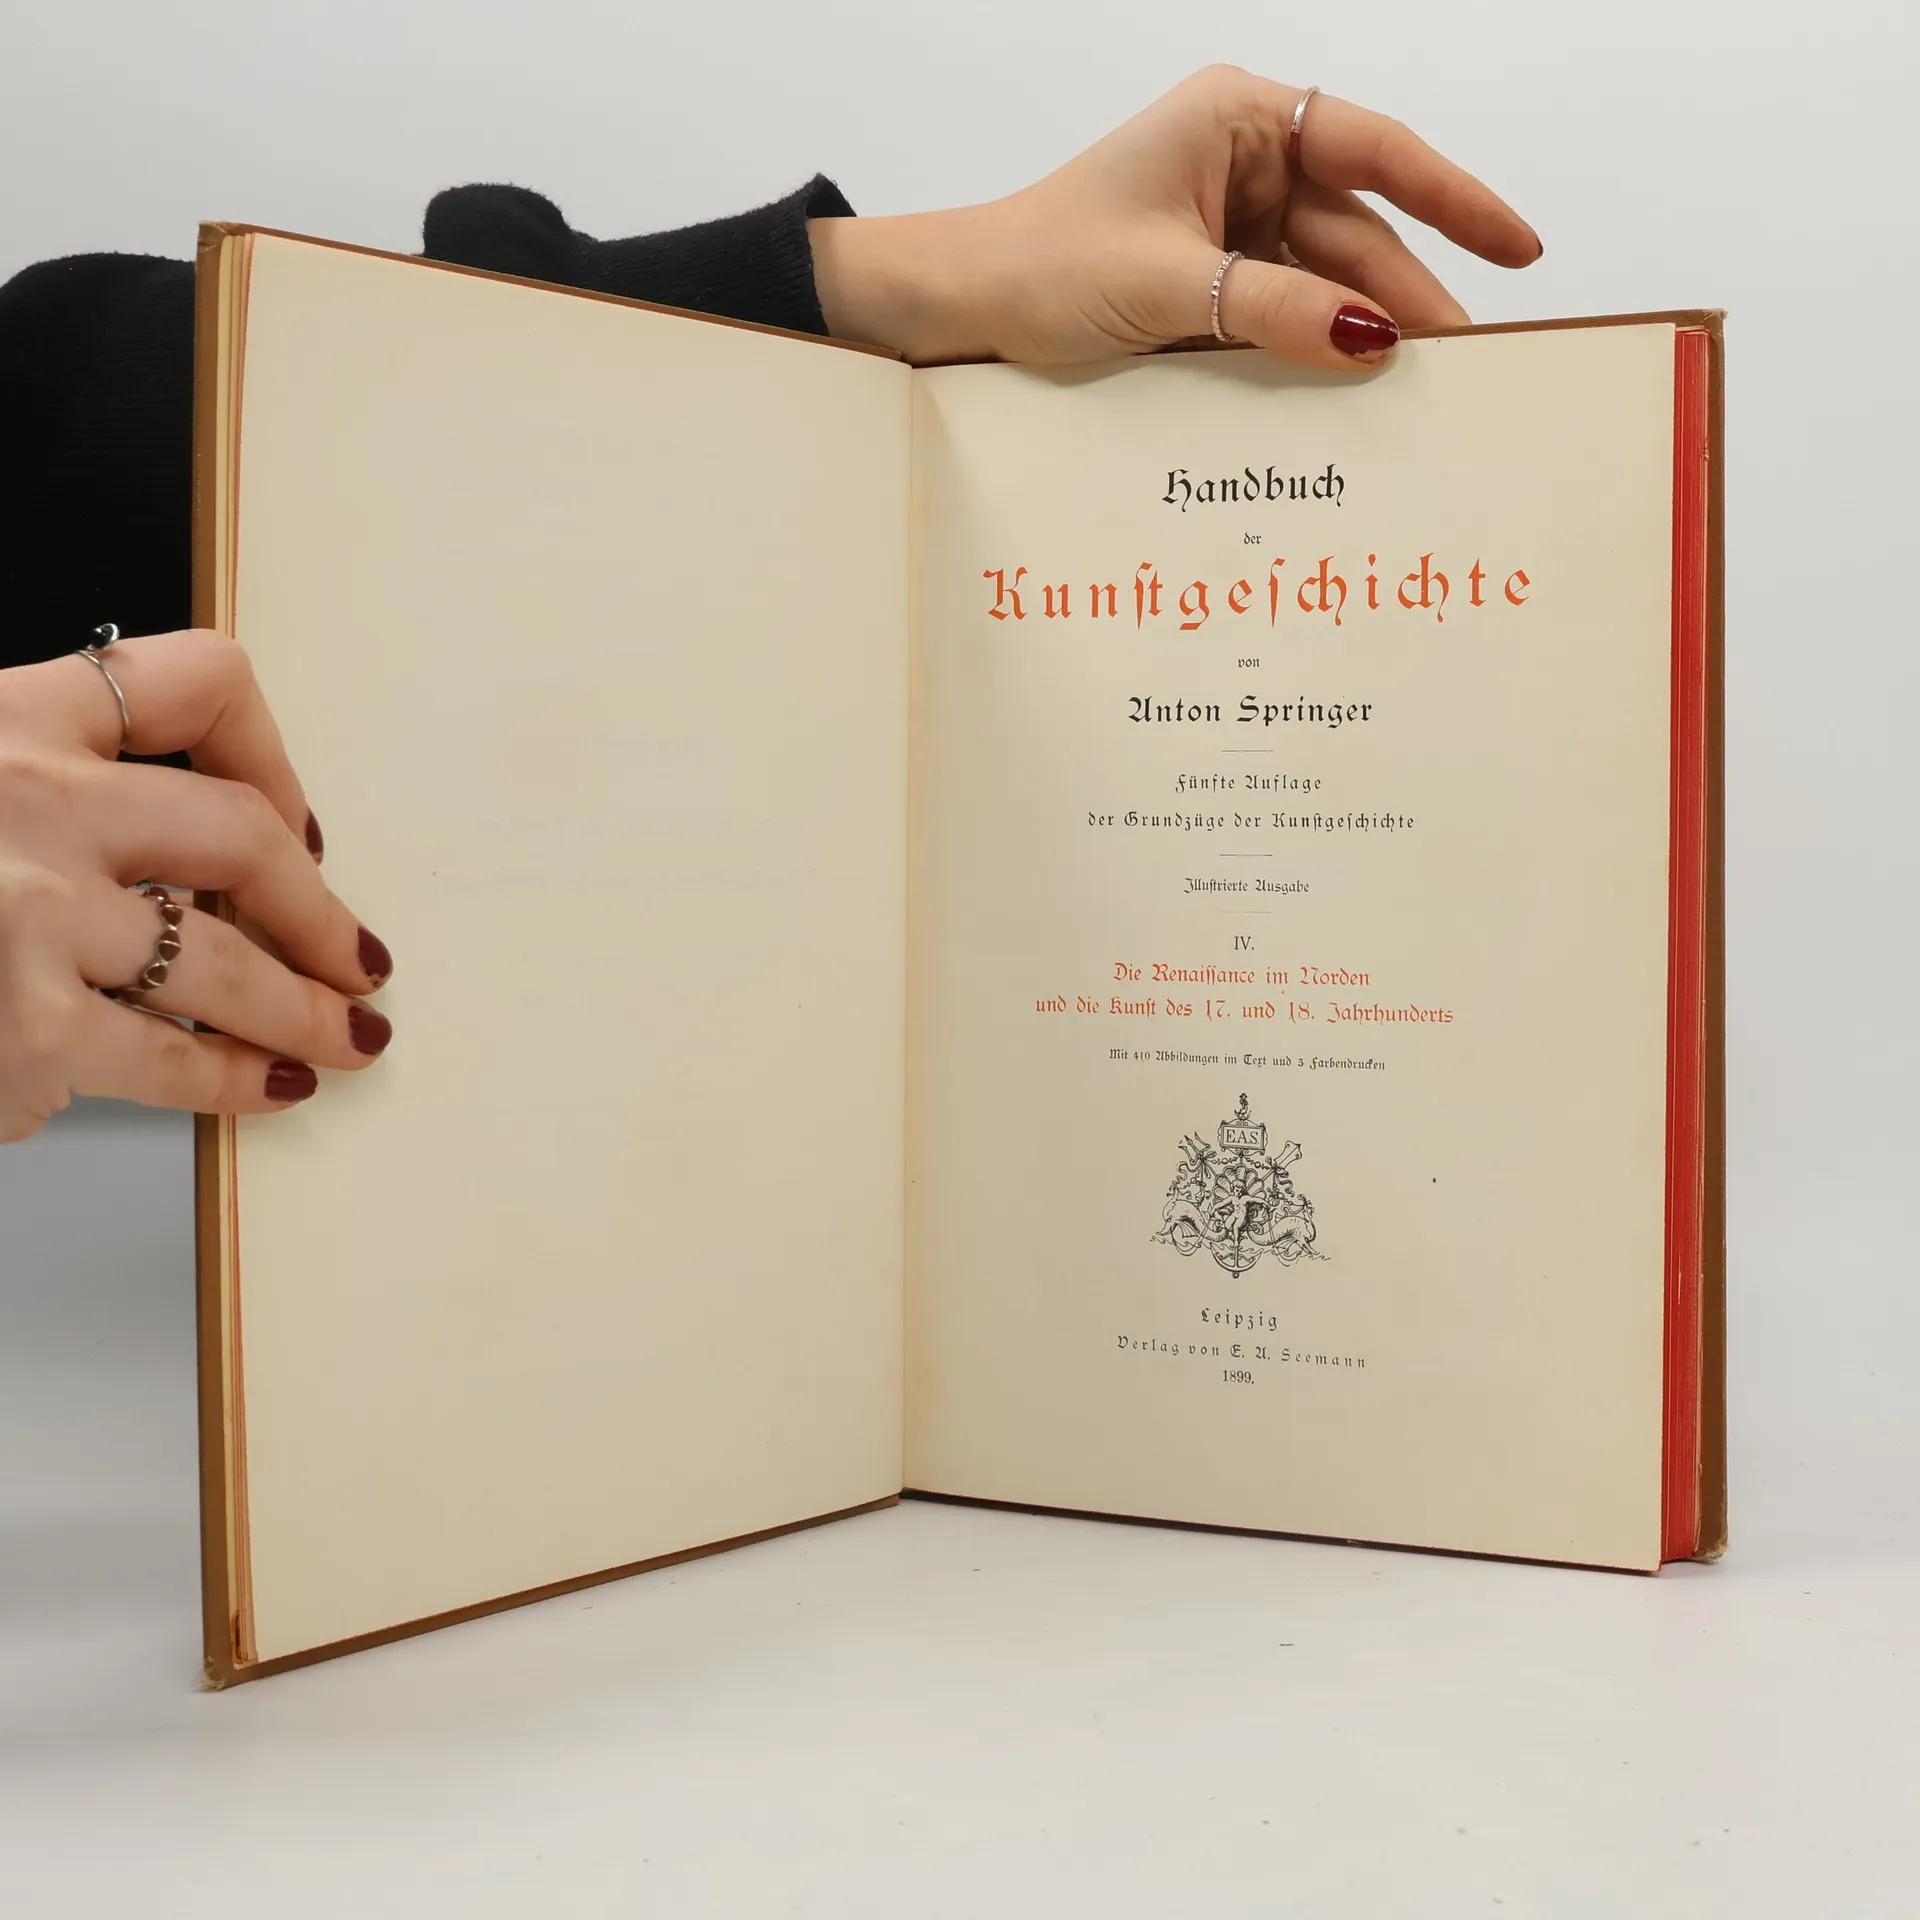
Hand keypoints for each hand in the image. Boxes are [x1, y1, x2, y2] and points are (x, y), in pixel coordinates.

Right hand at [0, 628, 392, 1142]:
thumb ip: (36, 794)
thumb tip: (178, 855)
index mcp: (6, 719)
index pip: (195, 683)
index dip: (274, 754)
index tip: (301, 821)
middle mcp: (29, 802)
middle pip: (243, 836)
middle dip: (318, 910)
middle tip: (356, 957)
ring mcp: (27, 918)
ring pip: (224, 965)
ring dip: (301, 1011)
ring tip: (345, 1040)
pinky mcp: (23, 1030)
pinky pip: (165, 1062)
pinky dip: (226, 1085)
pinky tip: (263, 1091)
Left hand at [810, 65, 1539, 368]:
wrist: (957, 309)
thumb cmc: (1040, 263)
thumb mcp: (1167, 286)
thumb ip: (1274, 309)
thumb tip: (1371, 340)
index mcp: (1236, 121)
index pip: (1373, 151)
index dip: (1454, 200)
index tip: (1519, 248)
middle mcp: (1242, 162)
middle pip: (1355, 233)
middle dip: (1407, 299)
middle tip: (1466, 370)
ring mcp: (1228, 225)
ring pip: (1324, 283)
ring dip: (1362, 339)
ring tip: (1420, 401)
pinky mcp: (1211, 284)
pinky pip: (1284, 316)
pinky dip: (1311, 355)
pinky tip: (1350, 399)